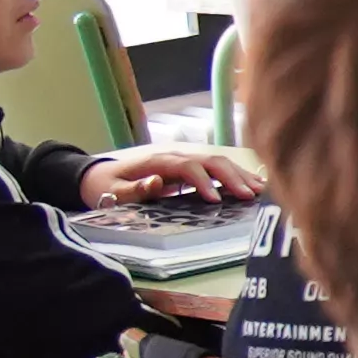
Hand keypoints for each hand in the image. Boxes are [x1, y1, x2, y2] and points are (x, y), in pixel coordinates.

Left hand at [83, 147, 261, 208]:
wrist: (97, 174)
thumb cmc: (104, 186)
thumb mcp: (111, 191)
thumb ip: (134, 189)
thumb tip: (157, 182)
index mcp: (158, 161)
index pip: (189, 167)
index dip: (204, 182)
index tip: (217, 201)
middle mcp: (174, 156)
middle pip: (210, 161)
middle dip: (232, 177)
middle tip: (250, 196)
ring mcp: (182, 158)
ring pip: (218, 161)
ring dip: (240, 174)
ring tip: (261, 189)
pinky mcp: (187, 166)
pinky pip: (215, 167)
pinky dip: (235, 174)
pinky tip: (253, 182)